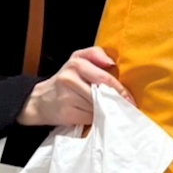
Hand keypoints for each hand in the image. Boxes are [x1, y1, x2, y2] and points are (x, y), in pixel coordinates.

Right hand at [17, 47, 132, 126]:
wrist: (41, 100)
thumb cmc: (66, 79)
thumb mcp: (77, 59)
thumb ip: (95, 54)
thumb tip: (110, 62)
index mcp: (76, 64)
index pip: (104, 78)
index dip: (120, 90)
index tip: (130, 99)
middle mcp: (70, 79)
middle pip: (102, 94)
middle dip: (114, 102)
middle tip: (125, 107)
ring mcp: (67, 97)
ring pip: (97, 107)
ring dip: (106, 111)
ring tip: (108, 111)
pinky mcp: (66, 113)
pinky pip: (89, 118)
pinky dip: (95, 119)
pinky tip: (95, 117)